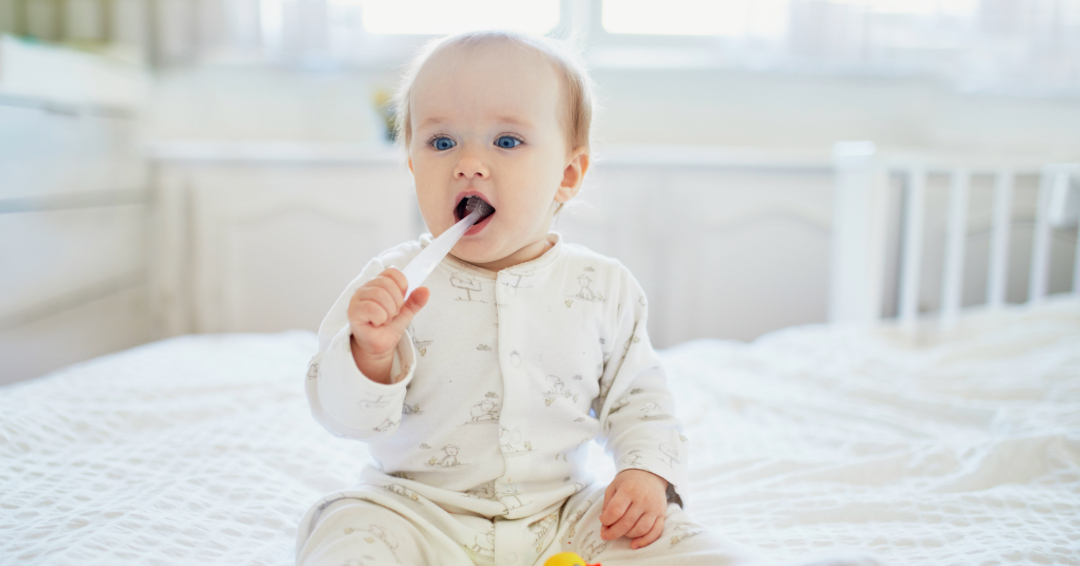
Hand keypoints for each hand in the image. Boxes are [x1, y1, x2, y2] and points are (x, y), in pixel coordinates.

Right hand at [347, 268, 428, 383]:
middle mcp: (366, 288)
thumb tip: (425, 290)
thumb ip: (415, 301)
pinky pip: (371, 308)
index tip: (401, 301)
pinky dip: (380, 318)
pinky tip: (377, 323)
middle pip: (387, 283)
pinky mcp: (353, 311)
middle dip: (396, 302)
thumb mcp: (406, 312)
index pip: (392, 272)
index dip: (402, 286)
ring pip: (379, 294)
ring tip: (385, 320)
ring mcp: (357, 299)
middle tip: (392, 314)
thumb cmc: (388, 327)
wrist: (380, 346)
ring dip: (388, 312)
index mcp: (378, 284)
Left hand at [599, 469, 668, 548]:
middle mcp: (643, 499)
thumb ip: (607, 504)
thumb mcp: (614, 486)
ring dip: (627, 535)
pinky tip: (634, 544)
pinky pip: (655, 532)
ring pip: (640, 530)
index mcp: (628, 490)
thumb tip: (605, 525)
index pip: (616, 511)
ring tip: (620, 532)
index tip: (603, 521)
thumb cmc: (629, 482)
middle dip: (613, 532)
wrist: (650, 475)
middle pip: (627, 523)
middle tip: (605, 535)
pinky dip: (645, 542)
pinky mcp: (662, 514)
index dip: (606, 520)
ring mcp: (654, 508)